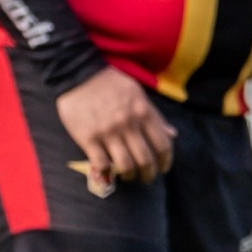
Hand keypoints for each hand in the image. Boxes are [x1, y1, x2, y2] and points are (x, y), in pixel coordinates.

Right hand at [56, 67, 176, 186]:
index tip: (163, 168)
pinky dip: (107, 171)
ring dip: (130, 175)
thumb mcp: (139, 94)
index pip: (163, 145)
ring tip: (129, 176)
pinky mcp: (88, 138)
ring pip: (125, 166)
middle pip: (145, 160)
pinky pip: (101, 163)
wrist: (79, 74)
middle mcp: (128, 124)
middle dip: (149, 174)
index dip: (165, 161)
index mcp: (144, 112)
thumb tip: (173, 134)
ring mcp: (108, 132)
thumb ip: (155, 116)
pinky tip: (108, 170)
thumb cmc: (112, 83)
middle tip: (146, 178)